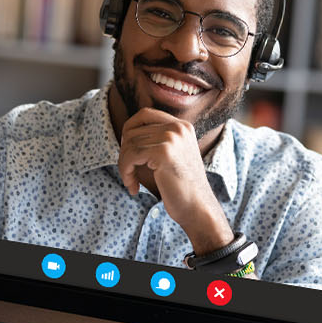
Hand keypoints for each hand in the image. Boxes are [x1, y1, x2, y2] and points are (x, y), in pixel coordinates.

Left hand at [118, 108, 233, 255]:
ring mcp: (172, 137)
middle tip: (128, 172)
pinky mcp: (164, 152)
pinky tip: (133, 187)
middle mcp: (178, 127)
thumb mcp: (167, 156)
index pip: (144, 114)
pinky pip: (130, 156)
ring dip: (124, 166)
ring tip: (131, 182)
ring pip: (129, 144)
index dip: (129, 131)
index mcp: (182, 125)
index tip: (128, 153)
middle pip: (133, 130)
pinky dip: (126, 172)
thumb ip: (152, 141)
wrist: (197, 208)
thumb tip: (123, 136)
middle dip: (124, 153)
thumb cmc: (179, 186)